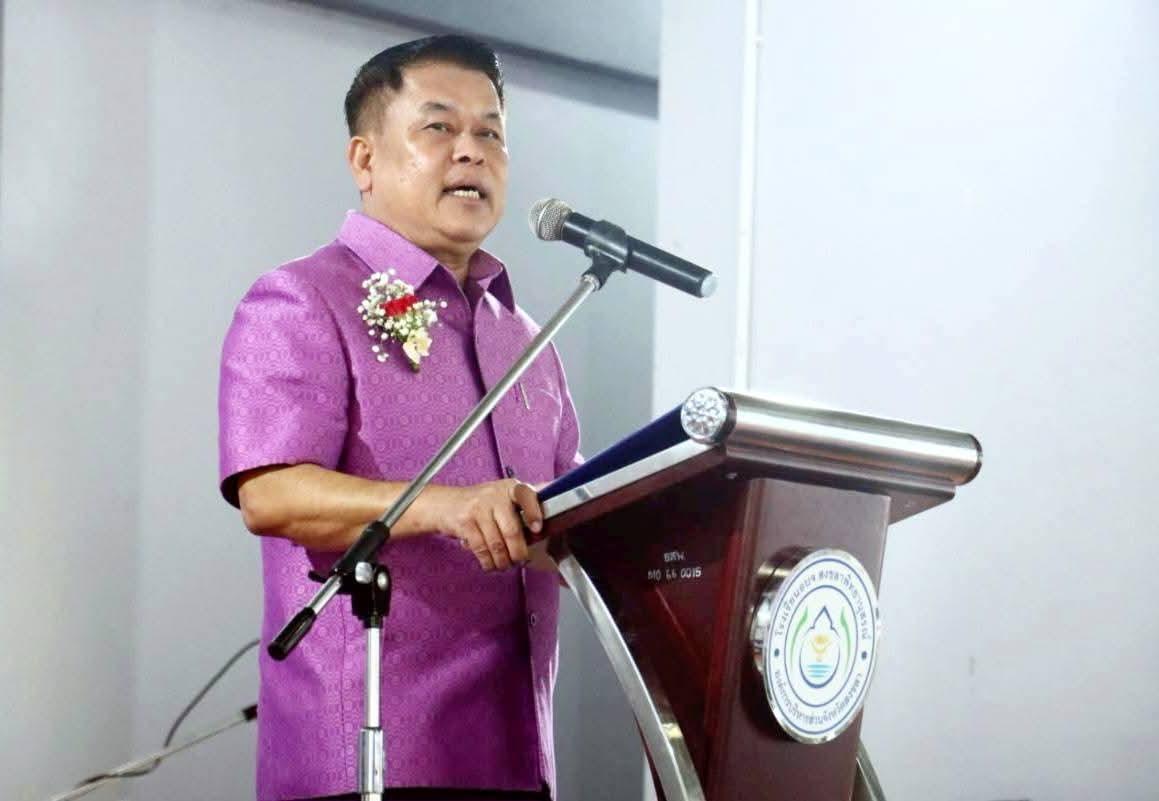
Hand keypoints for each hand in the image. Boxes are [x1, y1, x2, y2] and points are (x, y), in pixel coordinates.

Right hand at [428, 479, 543, 570]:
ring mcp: (478, 508)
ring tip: (506, 565)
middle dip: (518, 552)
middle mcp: (494, 495)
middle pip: (512, 530)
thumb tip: (554, 503)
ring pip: (497, 544)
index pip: (526, 495)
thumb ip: (525, 503)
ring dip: (503, 561)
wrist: (445, 504)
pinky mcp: (465, 523)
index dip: (534, 512)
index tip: (538, 528)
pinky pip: (481, 549)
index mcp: (509, 488)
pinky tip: (491, 564)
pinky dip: (488, 562)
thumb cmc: (481, 503)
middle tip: (520, 560)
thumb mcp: (503, 497)